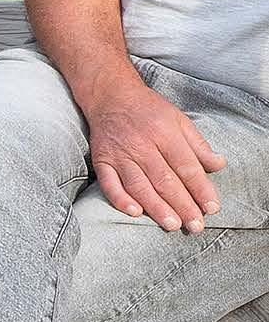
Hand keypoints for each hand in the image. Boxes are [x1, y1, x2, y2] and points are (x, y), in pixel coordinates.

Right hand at [88, 76, 225, 232]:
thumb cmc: (148, 109)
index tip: (212, 208)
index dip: (200, 189)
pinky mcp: (102, 160)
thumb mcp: (179, 120)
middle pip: (165, 180)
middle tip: (196, 226)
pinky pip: (109, 184)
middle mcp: (142, 144)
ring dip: (156, 207)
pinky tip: (134, 213)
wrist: (111, 95)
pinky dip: (120, 199)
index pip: (186, 166)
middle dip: (183, 205)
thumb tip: (219, 165)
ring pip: (139, 185)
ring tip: (172, 225)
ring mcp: (120, 154)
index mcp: (164, 132)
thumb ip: (198, 145)